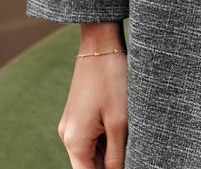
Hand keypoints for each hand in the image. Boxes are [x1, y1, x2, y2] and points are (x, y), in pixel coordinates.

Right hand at [58, 25, 127, 167]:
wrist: (100, 44)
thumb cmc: (112, 79)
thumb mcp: (120, 121)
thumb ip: (117, 156)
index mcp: (75, 142)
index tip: (128, 164)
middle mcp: (68, 137)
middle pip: (89, 166)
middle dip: (110, 165)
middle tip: (132, 151)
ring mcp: (71, 125)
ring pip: (91, 153)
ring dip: (110, 153)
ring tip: (129, 136)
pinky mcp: (77, 114)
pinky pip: (91, 137)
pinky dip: (106, 139)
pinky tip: (123, 128)